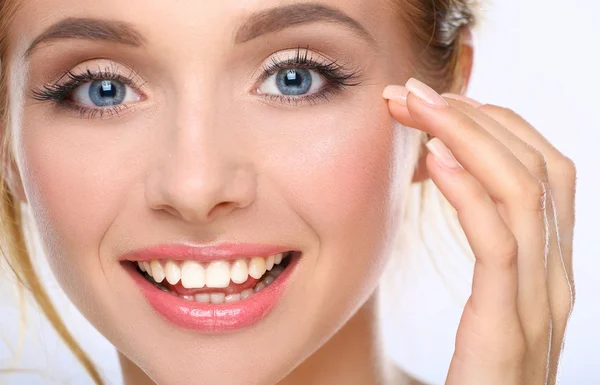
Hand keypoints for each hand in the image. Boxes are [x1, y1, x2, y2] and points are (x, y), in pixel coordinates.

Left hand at [383, 78, 575, 384]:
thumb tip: (449, 175)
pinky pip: (498, 245)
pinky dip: (469, 194)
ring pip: (523, 192)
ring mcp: (541, 303)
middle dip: (475, 118)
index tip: (442, 102)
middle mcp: (557, 277)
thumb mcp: (490, 301)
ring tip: (418, 108)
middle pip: (535, 168)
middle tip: (415, 92)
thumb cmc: (477, 372)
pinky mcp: (507, 329)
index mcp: (551, 266)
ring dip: (468, 138)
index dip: (496, 125)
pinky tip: (435, 160)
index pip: (543, 170)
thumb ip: (487, 245)